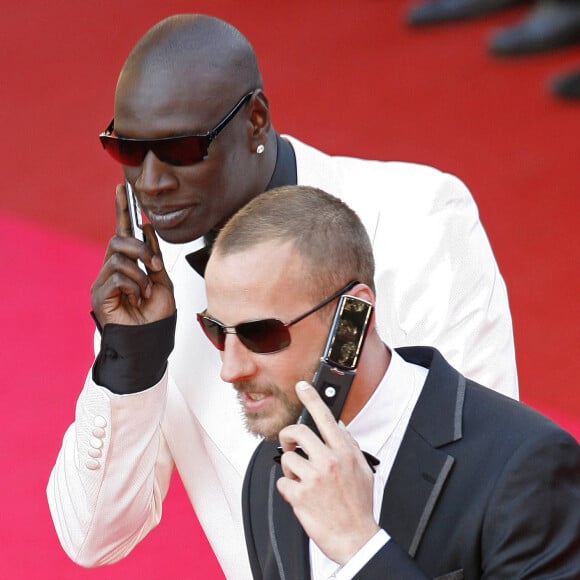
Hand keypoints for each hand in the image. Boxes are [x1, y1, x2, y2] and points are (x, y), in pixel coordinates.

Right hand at [91, 184, 175, 326]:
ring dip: (140, 274)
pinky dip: (133, 286)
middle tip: (155, 266)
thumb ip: (153, 255)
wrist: (152, 340)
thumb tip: (148, 226)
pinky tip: (137, 299)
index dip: (122, 210)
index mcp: (129, 263)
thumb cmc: (156, 315)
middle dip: (140, 248)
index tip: (122, 188)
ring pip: (118, 258)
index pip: (123, 232)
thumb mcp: (162, 280)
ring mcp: (104, 282)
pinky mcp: (99, 295)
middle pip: (117, 240)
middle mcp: (113, 269)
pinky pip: (116, 277)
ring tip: (146, 292)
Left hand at [276, 381, 379, 564]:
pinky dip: (288, 488)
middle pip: (298, 432)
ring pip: (287, 458)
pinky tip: (300, 495)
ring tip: (302, 479)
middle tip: (289, 445)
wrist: (355, 538)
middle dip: (288, 436)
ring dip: (291, 469)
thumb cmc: (358, 505)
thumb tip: (338, 427)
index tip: (302, 386)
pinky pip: (282, 482)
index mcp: (344, 453)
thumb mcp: (363, 470)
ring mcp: (313, 478)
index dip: (312, 398)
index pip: (326, 418)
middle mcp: (328, 461)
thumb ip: (349, 446)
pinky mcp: (300, 495)